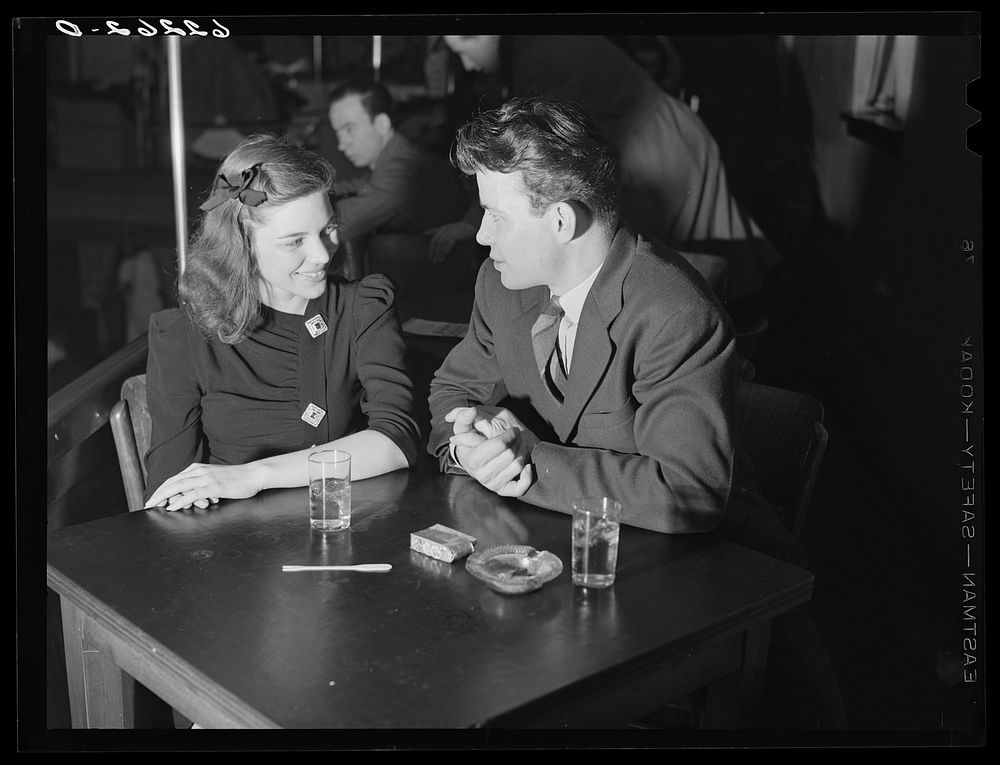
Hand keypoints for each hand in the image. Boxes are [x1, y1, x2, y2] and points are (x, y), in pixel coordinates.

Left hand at [143, 462, 261, 511]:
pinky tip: (172, 506)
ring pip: (179, 486)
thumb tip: (192, 497)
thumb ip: (203, 485)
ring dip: (164, 496)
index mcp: (199, 469)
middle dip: (158, 493)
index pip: (176, 478)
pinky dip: (180, 500)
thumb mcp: (216, 479)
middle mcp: (200, 471)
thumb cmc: (237, 479)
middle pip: (173, 482)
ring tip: (154, 505)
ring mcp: (206, 478)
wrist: (253, 475)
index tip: (154, 498)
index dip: (163, 488)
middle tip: (148, 504)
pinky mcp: (214, 486)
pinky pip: (192, 494)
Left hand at [425, 221, 477, 263]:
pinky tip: (446, 254)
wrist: (470, 226)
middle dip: (435, 253)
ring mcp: (451, 232)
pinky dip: (448, 247)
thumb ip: (435, 230)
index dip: (431, 250)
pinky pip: (450, 241)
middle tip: (434, 261)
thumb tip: (424, 233)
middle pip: (437, 242)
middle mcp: (445, 230)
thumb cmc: (457, 229)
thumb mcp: (445, 228)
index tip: (430, 258)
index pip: (433, 240)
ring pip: (443, 243)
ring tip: (440, 260)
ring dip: (441, 253)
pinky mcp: (458, 234)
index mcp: (442, 229)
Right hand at [445, 407, 539, 496]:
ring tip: (518, 446)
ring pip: (518, 466)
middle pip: (511, 455)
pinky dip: (527, 476)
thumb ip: (464, 416)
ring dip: (523, 452)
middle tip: (516, 438)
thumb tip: (471, 411)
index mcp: (472, 459)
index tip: (512, 431)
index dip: (510, 434)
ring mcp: (492, 484)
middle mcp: (481, 475)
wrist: (473, 459)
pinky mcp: (502, 490)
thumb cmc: (471, 440)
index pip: (500, 444)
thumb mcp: (464, 426)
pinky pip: (520, 488)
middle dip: (517, 442)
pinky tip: (526, 465)